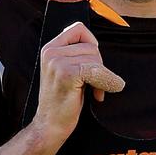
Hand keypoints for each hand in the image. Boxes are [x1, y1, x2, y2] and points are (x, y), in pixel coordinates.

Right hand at [34, 22, 124, 138]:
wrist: (50, 125)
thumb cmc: (62, 99)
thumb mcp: (64, 70)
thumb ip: (75, 55)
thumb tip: (95, 45)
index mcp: (50, 48)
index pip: (78, 29)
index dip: (91, 43)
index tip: (92, 62)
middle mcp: (51, 52)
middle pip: (91, 46)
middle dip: (98, 65)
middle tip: (93, 84)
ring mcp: (57, 62)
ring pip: (96, 58)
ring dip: (101, 76)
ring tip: (92, 91)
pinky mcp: (67, 74)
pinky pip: (97, 71)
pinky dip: (106, 82)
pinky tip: (100, 95)